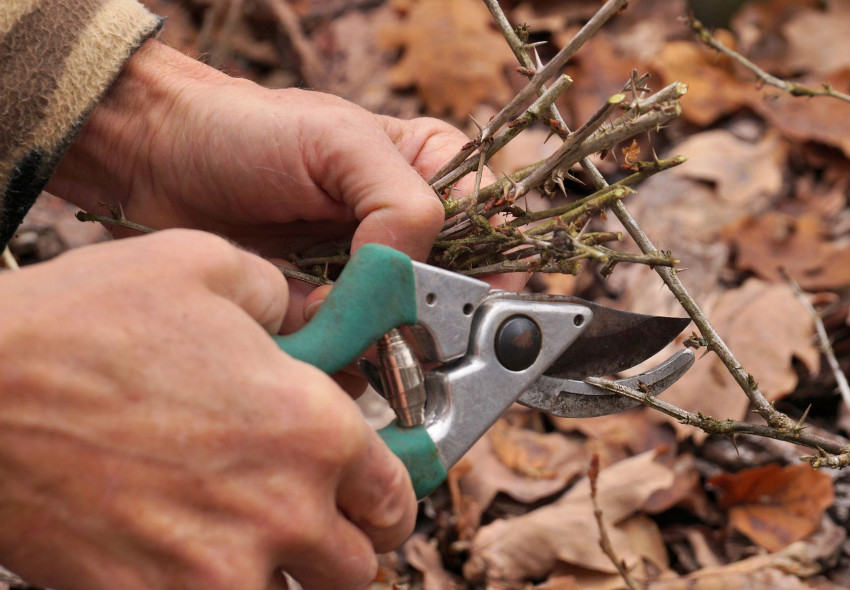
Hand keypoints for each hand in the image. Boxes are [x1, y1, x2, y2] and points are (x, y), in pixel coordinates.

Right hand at [0, 230, 415, 589]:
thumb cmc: (78, 323)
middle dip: (340, 548)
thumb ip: (280, 296)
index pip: (398, 498)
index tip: (370, 502)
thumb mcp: (203, 266)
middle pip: (357, 568)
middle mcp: (283, 507)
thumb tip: (303, 318)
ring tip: (244, 545)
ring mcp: (220, 570)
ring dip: (283, 580)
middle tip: (310, 528)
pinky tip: (187, 561)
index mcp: (313, 427)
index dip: (387, 500)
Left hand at [47, 40, 526, 319]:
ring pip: (405, 339)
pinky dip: (338, 364)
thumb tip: (411, 280)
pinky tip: (308, 343)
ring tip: (330, 330)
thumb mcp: (340, 142)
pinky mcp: (326, 317)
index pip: (493, 236)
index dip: (488, 279)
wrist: (158, 163)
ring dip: (377, 349)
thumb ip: (401, 202)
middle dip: (426, 326)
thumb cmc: (248, 132)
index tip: (462, 312)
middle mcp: (409, 234)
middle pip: (453, 301)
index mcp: (433, 177)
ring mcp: (366, 281)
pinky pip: (354, 358)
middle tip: (391, 335)